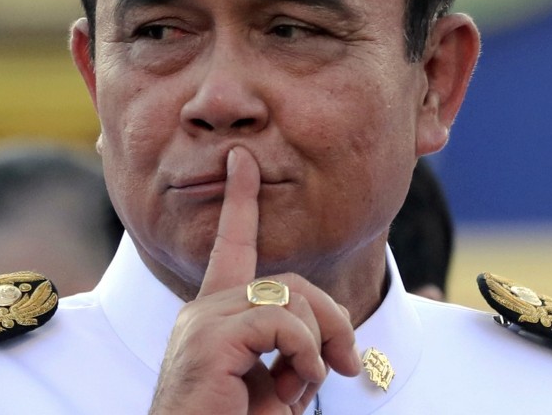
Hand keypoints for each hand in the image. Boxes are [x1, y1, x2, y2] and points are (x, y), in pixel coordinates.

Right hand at [149, 147, 361, 414]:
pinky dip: (304, 353)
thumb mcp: (274, 390)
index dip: (240, 201)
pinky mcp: (211, 340)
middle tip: (347, 363)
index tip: (242, 161)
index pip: (231, 246)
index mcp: (215, 316)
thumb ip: (293, 357)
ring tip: (313, 383)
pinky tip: (299, 384)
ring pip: (288, 297)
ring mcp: (203, 323)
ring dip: (319, 342)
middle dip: (331, 317)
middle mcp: (203, 311)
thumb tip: (329, 348)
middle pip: (288, 280)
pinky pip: (279, 321)